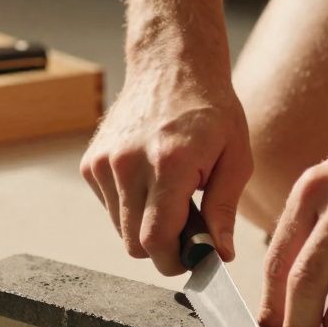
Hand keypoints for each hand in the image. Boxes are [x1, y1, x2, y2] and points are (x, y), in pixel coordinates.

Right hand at [81, 61, 252, 274]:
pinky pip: (110, 208)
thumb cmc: (211, 110)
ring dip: (145, 226)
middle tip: (188, 228)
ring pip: (120, 230)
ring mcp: (104, 162)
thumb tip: (220, 255)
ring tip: (171, 196)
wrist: (171, 65)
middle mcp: (128, 163)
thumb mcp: (237, 158)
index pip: (156, 240)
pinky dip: (130, 207)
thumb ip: (224, 210)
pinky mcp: (91, 163)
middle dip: (162, 248)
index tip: (193, 257)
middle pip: (134, 244)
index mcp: (170, 162)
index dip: (175, 261)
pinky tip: (150, 181)